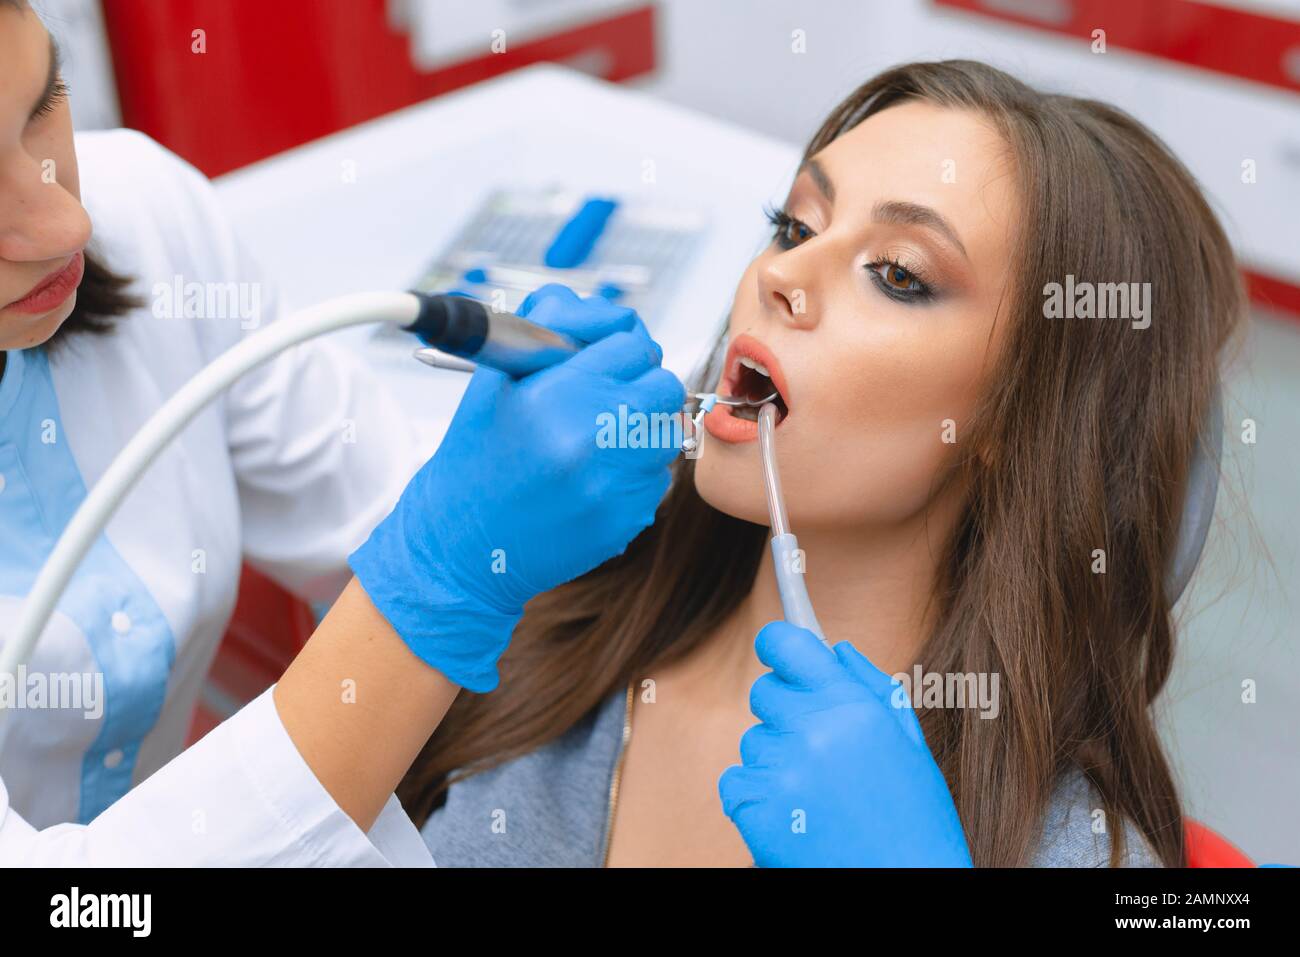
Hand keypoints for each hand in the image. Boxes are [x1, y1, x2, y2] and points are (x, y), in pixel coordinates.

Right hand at [350, 285, 683, 691]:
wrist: (461, 547)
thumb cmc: (476, 460)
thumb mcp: (493, 382)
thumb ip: (546, 331)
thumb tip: (599, 311)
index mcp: (557, 395)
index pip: (632, 345)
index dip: (618, 350)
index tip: (604, 363)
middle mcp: (592, 438)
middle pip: (664, 385)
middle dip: (640, 386)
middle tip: (610, 399)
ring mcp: (614, 484)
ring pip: (667, 433)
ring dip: (642, 431)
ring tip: (598, 443)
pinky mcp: (627, 520)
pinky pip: (657, 480)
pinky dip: (634, 475)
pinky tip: (593, 481)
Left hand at [718, 621, 973, 866]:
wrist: (904, 888)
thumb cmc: (914, 821)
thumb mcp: (910, 746)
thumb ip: (871, 687)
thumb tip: (836, 649)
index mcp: (851, 707)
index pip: (785, 644)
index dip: (779, 645)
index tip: (779, 651)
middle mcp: (811, 731)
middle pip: (763, 692)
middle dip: (785, 711)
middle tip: (818, 746)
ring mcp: (780, 772)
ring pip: (753, 742)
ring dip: (776, 759)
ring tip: (819, 794)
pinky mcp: (755, 810)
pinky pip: (736, 782)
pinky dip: (756, 796)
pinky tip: (796, 815)